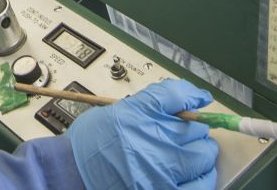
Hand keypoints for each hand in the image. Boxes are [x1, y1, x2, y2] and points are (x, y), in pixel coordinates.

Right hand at [67, 79, 218, 189]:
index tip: (199, 98)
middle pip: (196, 127)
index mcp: (139, 113)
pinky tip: (196, 174)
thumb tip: (184, 101)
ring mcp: (162, 170)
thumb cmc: (92, 143)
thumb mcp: (119, 110)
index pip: (178, 96)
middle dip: (194, 128)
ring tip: (190, 154)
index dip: (192, 96)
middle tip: (185, 132)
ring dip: (201, 152)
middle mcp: (153, 139)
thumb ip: (151, 104)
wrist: (72, 172)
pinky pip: (202, 184)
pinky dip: (204, 177)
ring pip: (203, 155)